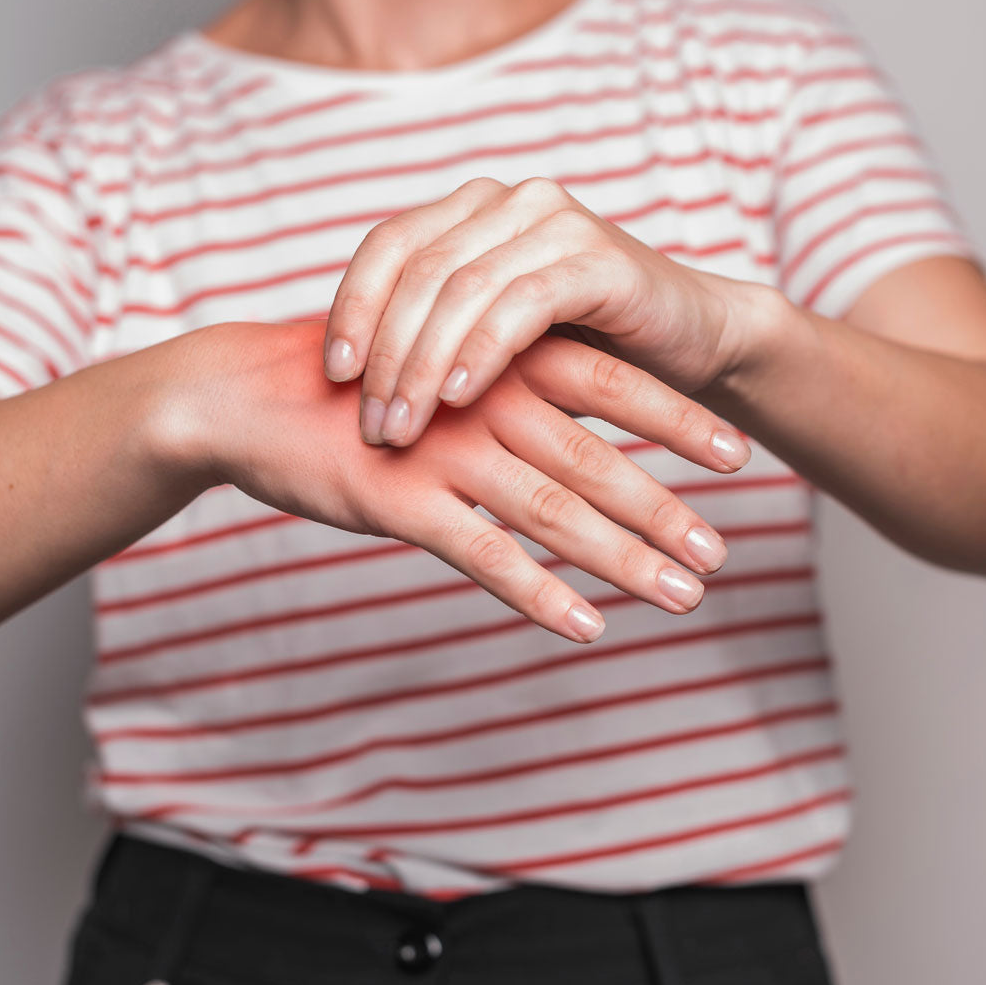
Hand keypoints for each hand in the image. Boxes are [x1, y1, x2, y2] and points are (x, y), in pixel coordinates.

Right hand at [184, 320, 751, 642]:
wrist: (247, 395)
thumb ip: (507, 378)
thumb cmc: (356, 380)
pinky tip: (586, 627)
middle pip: (599, 458)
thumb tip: (574, 408)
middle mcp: (486, 399)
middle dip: (667, 508)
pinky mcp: (401, 499)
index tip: (738, 455)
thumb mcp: (441, 358)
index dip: (678, 420)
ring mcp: (444, 451)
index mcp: (502, 357)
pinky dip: (538, 593)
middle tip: (722, 552)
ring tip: (683, 596)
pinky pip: (483, 554)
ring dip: (625, 558)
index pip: (613, 384)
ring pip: (554, 511)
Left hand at [321, 176, 755, 446]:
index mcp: (474, 209)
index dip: (351, 308)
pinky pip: (521, 303)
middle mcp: (510, 201)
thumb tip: (346, 388)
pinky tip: (458, 398)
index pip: (388, 246)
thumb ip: (432, 341)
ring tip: (404, 428)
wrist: (691, 345)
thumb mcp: (494, 344)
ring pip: (462, 289)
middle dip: (385, 354)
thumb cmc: (584, 354)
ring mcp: (556, 222)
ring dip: (424, 365)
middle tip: (371, 425)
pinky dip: (482, 352)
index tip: (330, 376)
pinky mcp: (598, 259)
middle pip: (419, 271)